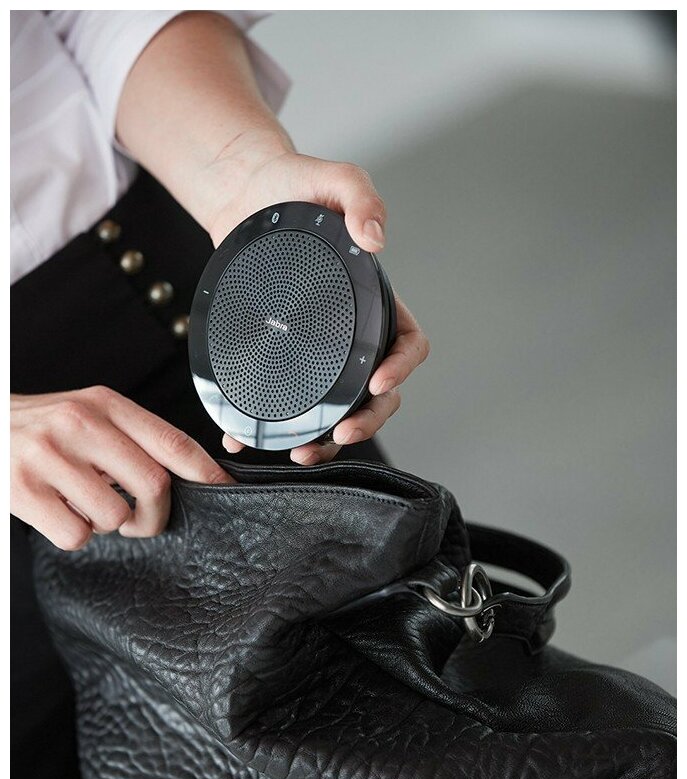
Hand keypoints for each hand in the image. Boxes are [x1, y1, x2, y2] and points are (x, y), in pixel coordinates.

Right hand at [11, 386, 231, 549]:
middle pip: (154, 484)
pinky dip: (74, 534)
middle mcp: (79, 423)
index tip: (226, 491)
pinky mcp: (23, 489)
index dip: (206, 472)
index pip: (173, 441)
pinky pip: (77, 535)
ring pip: (115, 515)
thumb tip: (188, 476)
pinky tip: (58, 512)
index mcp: (104, 404)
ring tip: (85, 506)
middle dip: (155, 515)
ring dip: (107, 525)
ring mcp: (49, 455)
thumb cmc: (40, 429)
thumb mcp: (87, 415)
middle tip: (141, 521)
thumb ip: (131, 438)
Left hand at [204, 144, 429, 463]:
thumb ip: (361, 198)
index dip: (400, 370)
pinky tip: (244, 438)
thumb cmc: (295, 185)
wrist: (244, 194)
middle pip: (376, 393)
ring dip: (325, 441)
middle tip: (340, 434)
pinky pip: (285, 400)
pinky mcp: (284, 356)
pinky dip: (267, 427)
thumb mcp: (334, 179)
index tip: (377, 384)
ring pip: (335, 408)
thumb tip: (377, 239)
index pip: (407, 345)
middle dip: (366, 421)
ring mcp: (319, 350)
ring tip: (301, 454)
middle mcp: (353, 333)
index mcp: (377, 300)